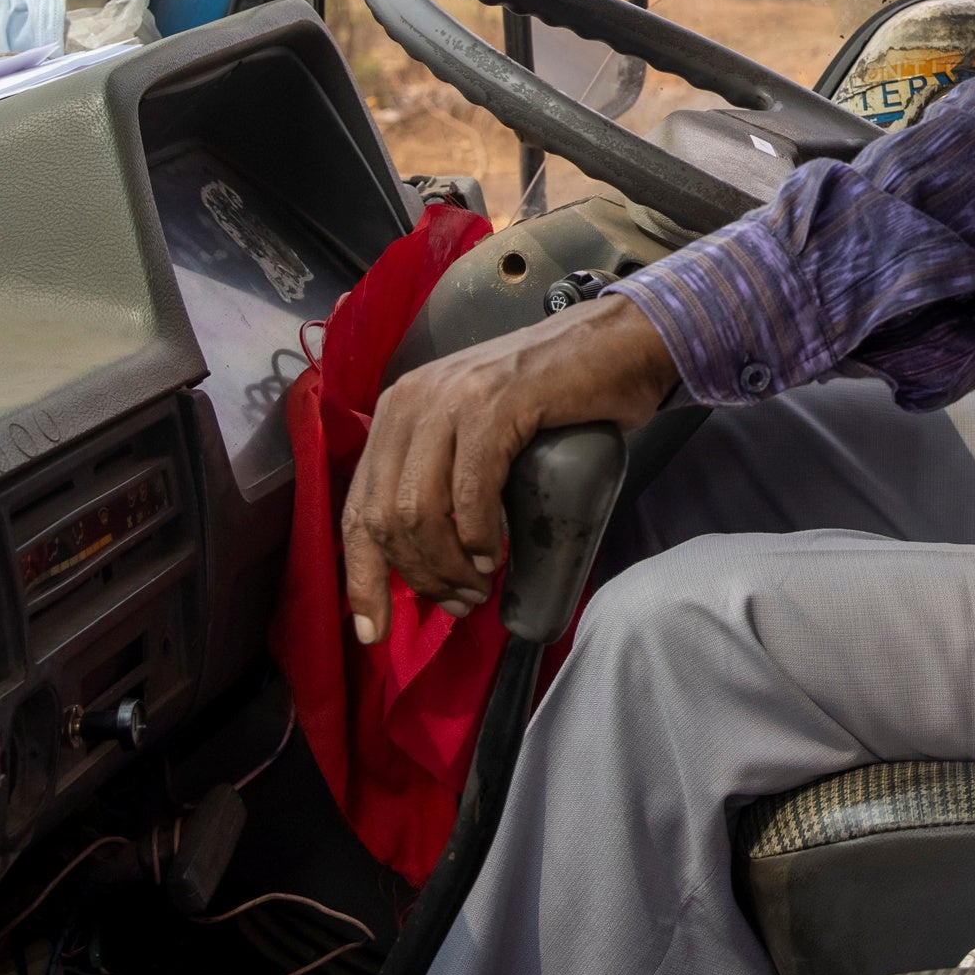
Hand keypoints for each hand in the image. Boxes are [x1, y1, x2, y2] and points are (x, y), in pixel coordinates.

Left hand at [340, 293, 679, 641]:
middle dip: (418, 577)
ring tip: (478, 587)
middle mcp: (411, 402)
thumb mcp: (476, 434)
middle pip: (384, 518)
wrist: (618, 344)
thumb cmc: (554, 397)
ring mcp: (450, 400)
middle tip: (461, 603)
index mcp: (397, 412)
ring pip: (419, 510)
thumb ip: (440, 477)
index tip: (375, 630)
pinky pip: (468, 490)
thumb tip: (421, 561)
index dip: (361, 576)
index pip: (356, 508)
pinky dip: (477, 535)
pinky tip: (494, 554)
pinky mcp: (494, 404)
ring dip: (447, 566)